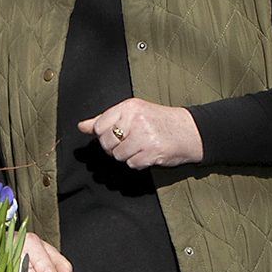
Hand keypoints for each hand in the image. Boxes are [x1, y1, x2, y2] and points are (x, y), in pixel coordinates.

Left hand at [79, 99, 204, 170]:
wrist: (190, 131)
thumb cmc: (158, 122)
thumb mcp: (132, 114)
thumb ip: (105, 120)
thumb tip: (81, 126)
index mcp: (129, 107)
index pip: (99, 126)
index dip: (104, 136)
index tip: (117, 135)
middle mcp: (136, 119)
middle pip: (107, 143)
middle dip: (115, 148)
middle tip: (130, 143)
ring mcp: (145, 136)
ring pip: (119, 155)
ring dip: (128, 156)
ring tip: (141, 147)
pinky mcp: (153, 152)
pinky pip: (132, 164)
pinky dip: (138, 163)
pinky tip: (148, 154)